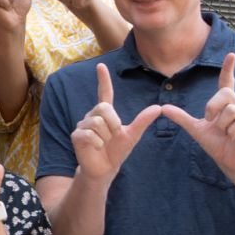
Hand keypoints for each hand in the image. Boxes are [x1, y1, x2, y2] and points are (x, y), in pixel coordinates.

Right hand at [71, 63, 163, 177]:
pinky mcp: (77, 135)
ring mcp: (83, 125)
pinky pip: (90, 134)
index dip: (103, 79)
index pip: (105, 93)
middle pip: (104, 107)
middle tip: (113, 135)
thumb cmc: (116, 151)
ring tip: (104, 144)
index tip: (101, 65)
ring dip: (106, 136)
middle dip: (113, 123)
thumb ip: (143, 121)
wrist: (105, 169)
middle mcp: (92, 115)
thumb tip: (158, 107)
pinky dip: (98, 143)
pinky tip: (97, 148)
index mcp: (106, 113)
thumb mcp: (132, 135)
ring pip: (97, 122)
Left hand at [162, 53, 234, 176]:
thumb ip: (182, 118)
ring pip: (232, 110)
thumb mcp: (196, 130)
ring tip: (225, 134)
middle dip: (213, 107)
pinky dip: (232, 131)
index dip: (228, 69)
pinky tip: (233, 137)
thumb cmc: (217, 145)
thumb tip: (163, 107)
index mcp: (226, 105)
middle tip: (210, 121)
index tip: (231, 54)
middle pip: (226, 93)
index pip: (227, 82)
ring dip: (222, 125)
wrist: (230, 163)